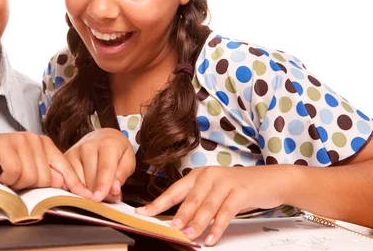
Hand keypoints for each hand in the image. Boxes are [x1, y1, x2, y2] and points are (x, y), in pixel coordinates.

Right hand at [0, 132, 92, 198]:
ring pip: (31, 177)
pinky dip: (5, 179)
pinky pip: (15, 172)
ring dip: (15, 183)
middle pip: (46, 178)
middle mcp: (34, 139)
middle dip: (29, 185)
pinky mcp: (5, 144)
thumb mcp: (25, 169)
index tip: (87, 197)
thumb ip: (44, 173)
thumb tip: (62, 181)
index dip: (75, 184)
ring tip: (6, 175)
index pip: (65, 167)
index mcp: (44, 144)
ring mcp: (20, 140)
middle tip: (14, 178)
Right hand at [64, 128, 135, 202]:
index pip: (105, 169)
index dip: (102, 186)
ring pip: (77, 181)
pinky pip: (67, 179)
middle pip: (90, 178)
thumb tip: (114, 189)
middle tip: (107, 196)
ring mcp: (75, 151)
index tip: (98, 199)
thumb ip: (122, 175)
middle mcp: (88, 146)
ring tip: (96, 190)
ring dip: (86, 192)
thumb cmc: (117, 151)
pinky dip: (76, 188)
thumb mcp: (128, 161)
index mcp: (108, 144)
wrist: (103, 137)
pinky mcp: (65, 158)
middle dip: (97, 193)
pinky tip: (84, 187)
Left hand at [136, 165, 290, 245]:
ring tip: (188, 236)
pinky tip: (211, 238)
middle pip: (189, 200)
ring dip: (196, 224)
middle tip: (170, 229)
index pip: (174, 191)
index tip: (143, 212)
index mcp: (198, 175)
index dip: (158, 203)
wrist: (270, 180)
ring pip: (205, 207)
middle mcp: (208, 176)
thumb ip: (198, 202)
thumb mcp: (214, 190)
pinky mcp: (239, 192)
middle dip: (178, 216)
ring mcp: (224, 183)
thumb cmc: (238, 187)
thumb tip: (179, 221)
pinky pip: (225, 212)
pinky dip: (217, 227)